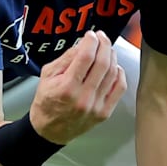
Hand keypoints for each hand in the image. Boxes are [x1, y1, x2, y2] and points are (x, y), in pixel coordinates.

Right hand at [29, 30, 126, 144]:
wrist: (50, 130)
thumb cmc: (47, 102)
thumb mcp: (47, 76)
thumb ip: (65, 59)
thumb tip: (83, 44)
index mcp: (66, 87)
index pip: (86, 57)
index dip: (91, 41)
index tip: (91, 35)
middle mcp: (83, 97)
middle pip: (102, 63)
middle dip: (104, 45)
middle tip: (101, 37)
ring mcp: (96, 106)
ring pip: (113, 74)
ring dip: (112, 57)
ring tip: (106, 50)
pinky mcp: (104, 113)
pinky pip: (119, 88)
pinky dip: (119, 74)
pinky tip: (114, 67)